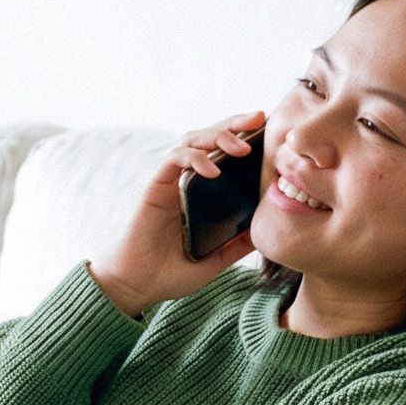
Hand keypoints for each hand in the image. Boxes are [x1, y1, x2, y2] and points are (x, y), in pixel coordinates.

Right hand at [88, 110, 264, 317]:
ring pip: (192, 141)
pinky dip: (194, 158)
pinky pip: (174, 159)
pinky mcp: (155, 186)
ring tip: (241, 147)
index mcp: (200, 193)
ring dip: (217, 136)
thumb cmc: (170, 273)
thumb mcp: (216, 259)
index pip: (222, 153)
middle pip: (209, 137)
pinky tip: (212, 170)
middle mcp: (184, 181)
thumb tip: (264, 232)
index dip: (243, 137)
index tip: (269, 132)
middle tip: (259, 119)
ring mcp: (169, 182)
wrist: (137, 285)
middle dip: (234, 124)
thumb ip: (237, 245)